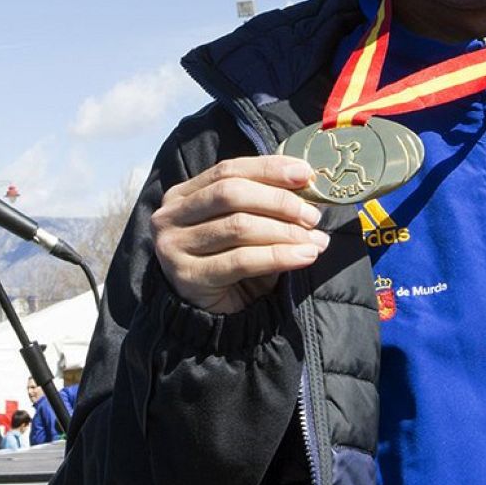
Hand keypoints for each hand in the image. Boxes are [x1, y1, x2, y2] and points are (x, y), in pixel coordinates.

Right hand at [151, 155, 328, 314]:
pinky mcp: (188, 277)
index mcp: (182, 195)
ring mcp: (173, 247)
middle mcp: (170, 216)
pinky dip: (279, 256)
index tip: (305, 173)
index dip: (269, 169)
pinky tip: (305, 256)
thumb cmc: (232, 262)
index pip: (228, 170)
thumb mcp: (246, 225)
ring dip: (285, 231)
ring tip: (315, 240)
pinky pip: (241, 261)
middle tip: (312, 216)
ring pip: (238, 226)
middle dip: (278, 201)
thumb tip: (306, 182)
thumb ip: (266, 203)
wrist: (212, 316)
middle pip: (230, 194)